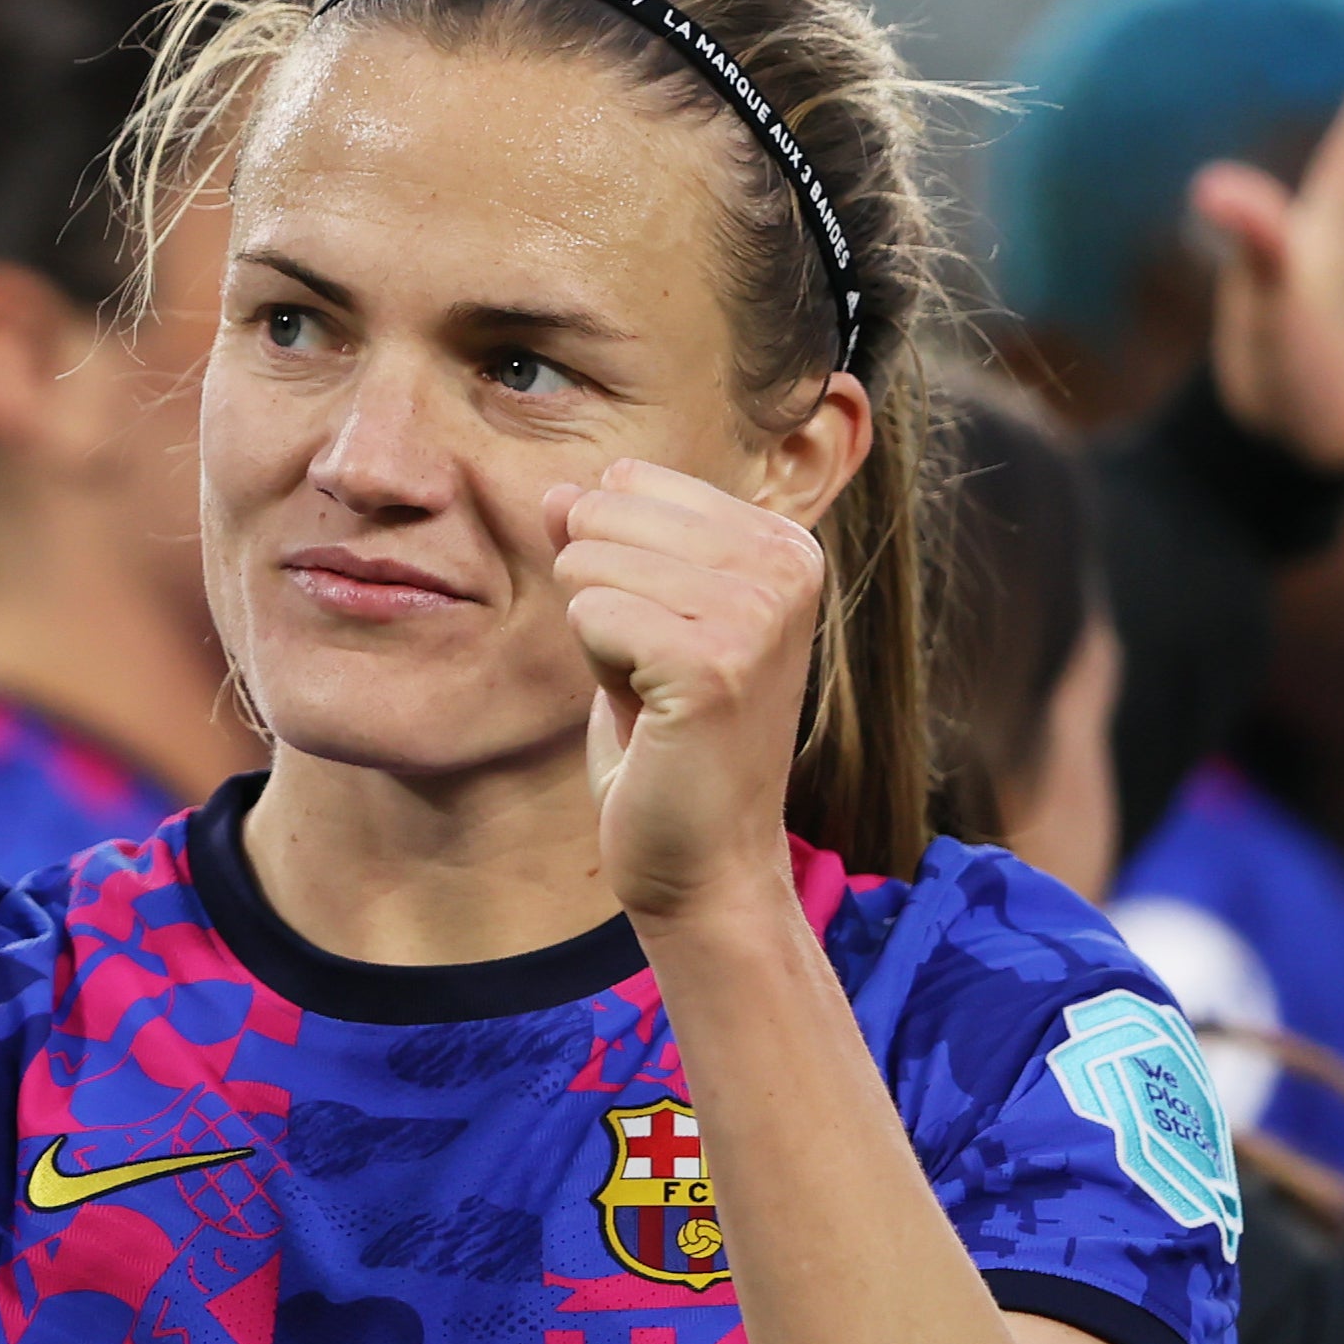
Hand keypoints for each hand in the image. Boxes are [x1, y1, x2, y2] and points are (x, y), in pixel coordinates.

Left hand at [548, 459, 819, 927]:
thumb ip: (602, 546)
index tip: (664, 637)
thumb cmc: (668, 745)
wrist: (706, 862)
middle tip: (652, 672)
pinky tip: (650, 716)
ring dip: (598, 638)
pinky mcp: (714, 662)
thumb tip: (557, 488)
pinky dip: (597, 668)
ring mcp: (758, 612)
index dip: (615, 562)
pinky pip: (589, 614)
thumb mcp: (634, 622)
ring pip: (589, 561)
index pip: (630, 481)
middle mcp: (786, 564)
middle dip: (599, 594)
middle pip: (603, 509)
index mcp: (782, 542)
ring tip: (654, 695)